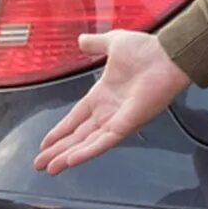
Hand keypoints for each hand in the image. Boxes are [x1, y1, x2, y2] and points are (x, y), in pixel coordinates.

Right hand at [32, 30, 190, 174]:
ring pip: (86, 144)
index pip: (75, 118)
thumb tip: (81, 40)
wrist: (167, 55)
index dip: (60, 131)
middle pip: (77, 136)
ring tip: (50, 168)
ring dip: (67, 157)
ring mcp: (116, 120)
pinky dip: (87, 152)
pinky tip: (71, 160)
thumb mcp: (113, 44)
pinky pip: (103, 142)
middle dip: (57, 150)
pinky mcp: (126, 125)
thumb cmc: (147, 50)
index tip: (46, 143)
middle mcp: (107, 112)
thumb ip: (96, 44)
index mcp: (102, 95)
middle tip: (39, 164)